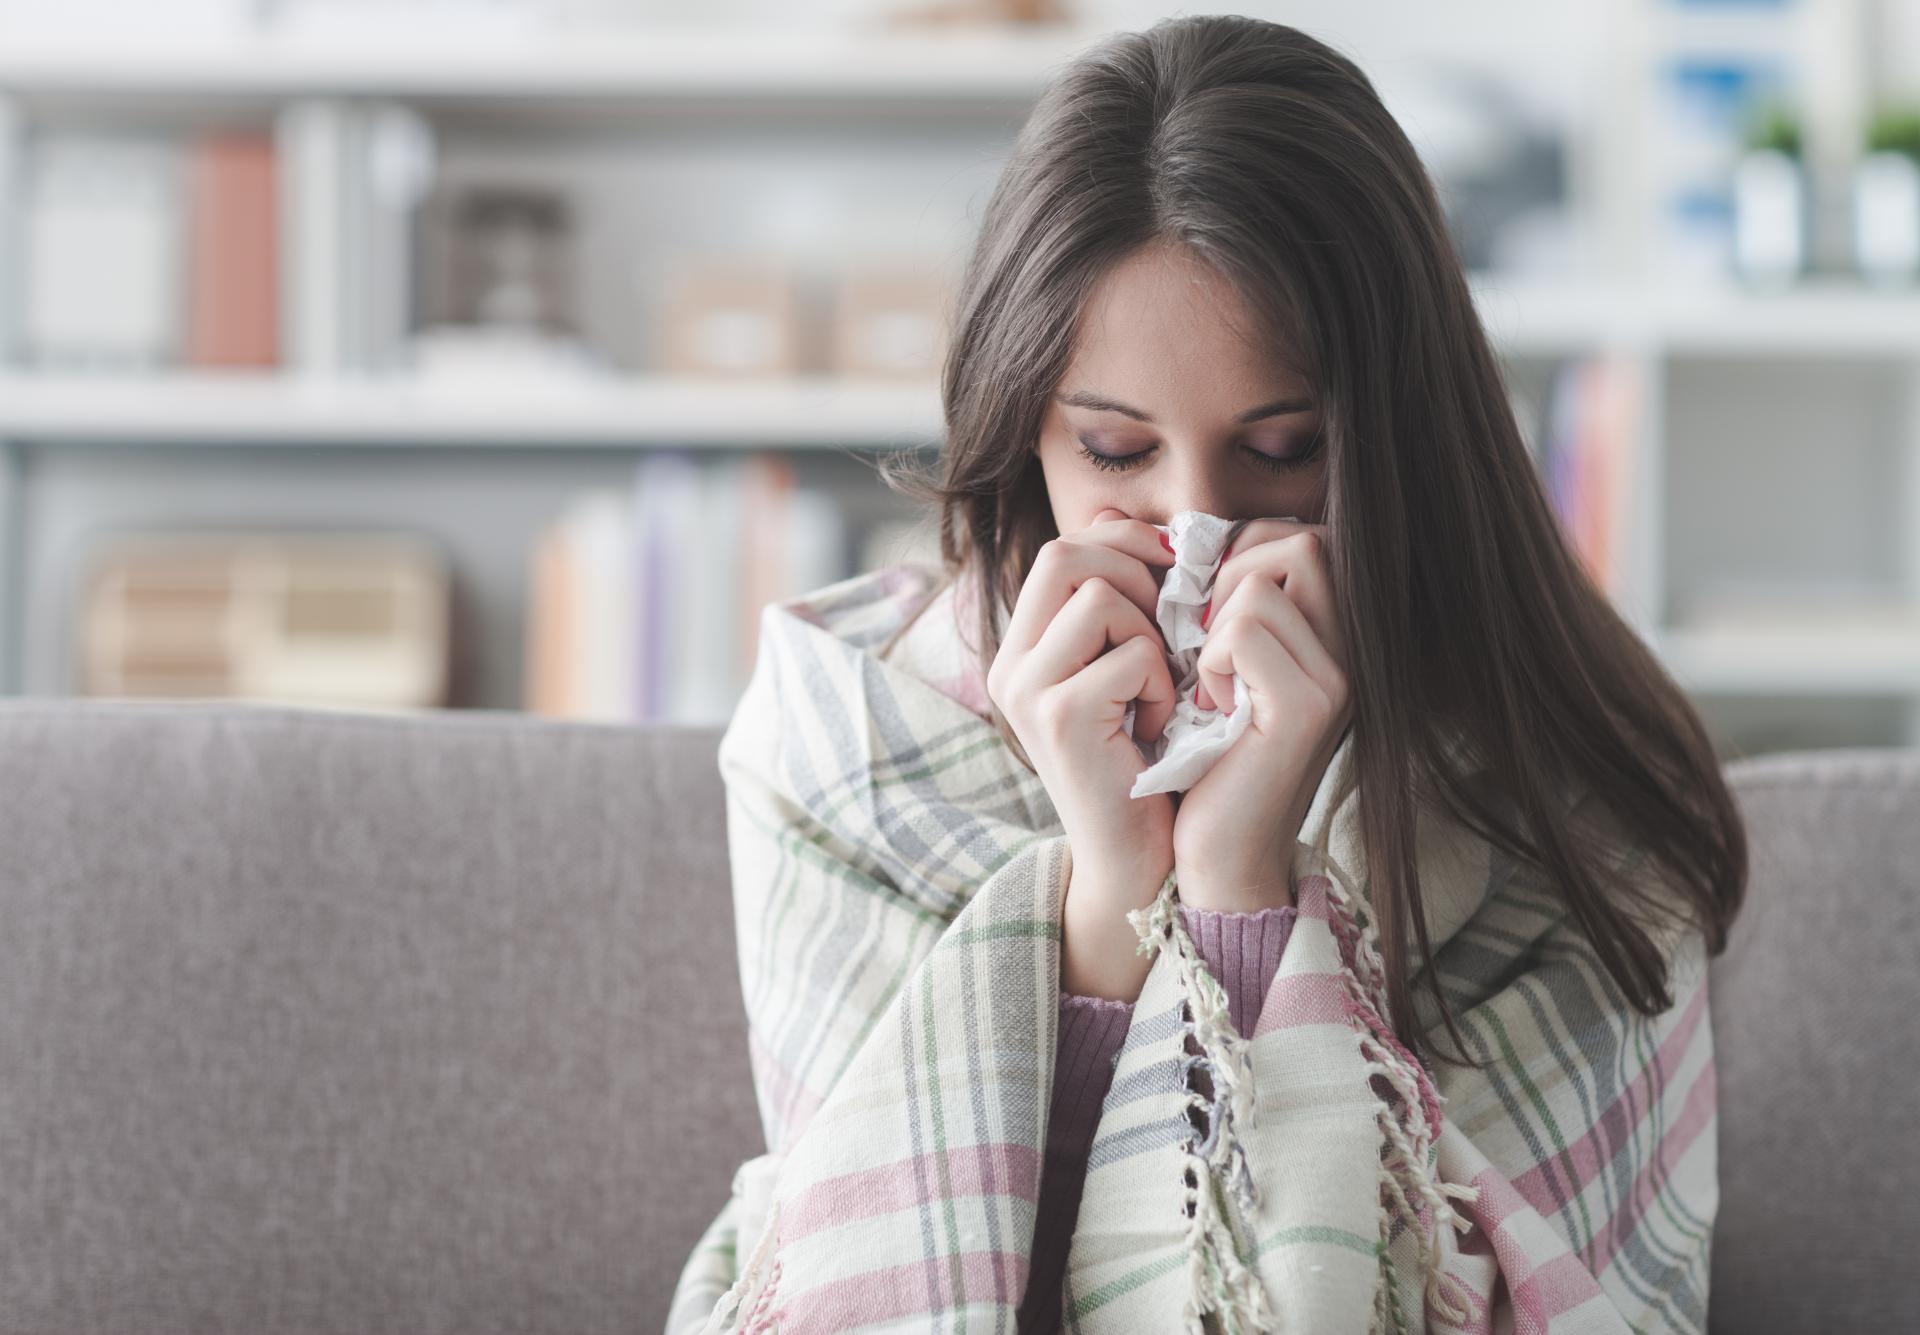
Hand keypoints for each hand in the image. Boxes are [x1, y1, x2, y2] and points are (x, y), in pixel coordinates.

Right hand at [985, 506, 1180, 998]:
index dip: (1124, 544)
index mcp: (1023, 648)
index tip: (1171, 576)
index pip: (1063, 546)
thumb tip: (1131, 520)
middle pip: (1069, 553)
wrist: (1138, 860)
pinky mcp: (1058, 717)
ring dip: (1152, 637)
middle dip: (1137, 577)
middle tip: (1168, 630)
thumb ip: (1120, 605)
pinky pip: (1131, 653)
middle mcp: (1011, 664)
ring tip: (1157, 689)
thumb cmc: (1147, 763)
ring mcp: (1027, 690)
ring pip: (1102, 597)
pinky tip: (1158, 726)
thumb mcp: (1127, 671)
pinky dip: (1162, 684)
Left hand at [1172, 518, 1351, 911]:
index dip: (1236, 555)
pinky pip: (1247, 628)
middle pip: (1297, 540)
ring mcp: (1338, 677)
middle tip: (1201, 641)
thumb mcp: (1197, 661)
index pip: (1297, 535)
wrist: (1212, 854)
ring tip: (1208, 683)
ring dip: (1212, 627)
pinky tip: (1209, 707)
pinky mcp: (1309, 707)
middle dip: (1228, 577)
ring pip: (1263, 581)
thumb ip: (1190, 592)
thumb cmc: (1198, 757)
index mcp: (1330, 634)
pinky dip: (1209, 661)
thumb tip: (1110, 515)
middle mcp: (1351, 650)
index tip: (1202, 615)